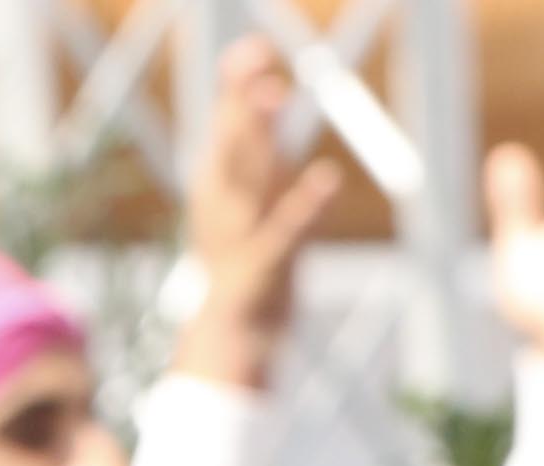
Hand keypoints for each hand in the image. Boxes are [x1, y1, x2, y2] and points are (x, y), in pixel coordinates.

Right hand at [175, 37, 347, 392]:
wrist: (233, 336)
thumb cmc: (247, 261)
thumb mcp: (246, 198)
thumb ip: (255, 146)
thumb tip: (263, 88)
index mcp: (217, 190)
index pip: (223, 129)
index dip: (234, 89)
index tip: (248, 51)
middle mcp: (224, 207)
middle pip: (232, 144)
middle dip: (239, 100)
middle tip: (252, 57)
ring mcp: (240, 237)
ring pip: (249, 179)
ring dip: (258, 138)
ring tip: (274, 94)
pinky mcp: (264, 269)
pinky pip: (285, 233)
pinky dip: (303, 206)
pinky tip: (326, 179)